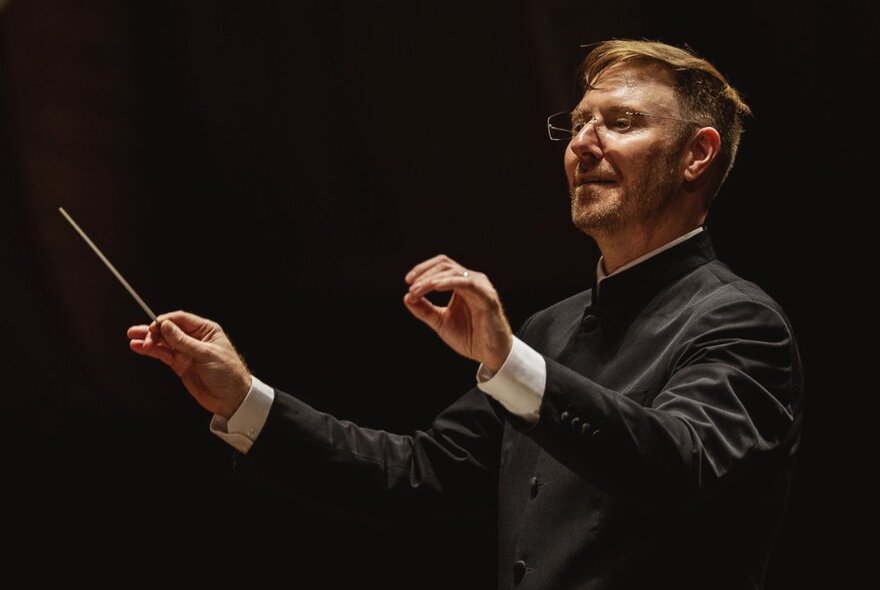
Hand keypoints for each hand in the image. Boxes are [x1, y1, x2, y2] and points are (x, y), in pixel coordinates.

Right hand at [127, 310, 251, 418]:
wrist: (231, 398)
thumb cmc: (228, 373)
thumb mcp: (206, 354)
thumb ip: (183, 341)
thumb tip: (166, 326)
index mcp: (206, 331)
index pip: (181, 319)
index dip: (166, 321)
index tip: (154, 327)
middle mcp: (195, 339)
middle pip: (170, 330)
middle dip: (153, 331)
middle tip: (139, 334)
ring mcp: (186, 352)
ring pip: (163, 342)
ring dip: (148, 340)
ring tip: (132, 338)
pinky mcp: (180, 365)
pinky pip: (163, 355)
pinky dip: (152, 351)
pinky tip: (140, 348)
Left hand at [403, 254, 512, 370]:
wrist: (490, 354)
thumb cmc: (470, 337)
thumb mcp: (441, 322)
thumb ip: (425, 310)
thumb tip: (407, 297)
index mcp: (462, 284)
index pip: (441, 266)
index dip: (423, 269)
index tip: (408, 281)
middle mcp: (472, 281)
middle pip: (445, 265)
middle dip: (425, 273)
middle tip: (411, 286)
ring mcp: (481, 287)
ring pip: (454, 272)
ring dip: (432, 280)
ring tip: (418, 290)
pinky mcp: (487, 297)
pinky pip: (467, 283)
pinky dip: (450, 282)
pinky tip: (435, 287)